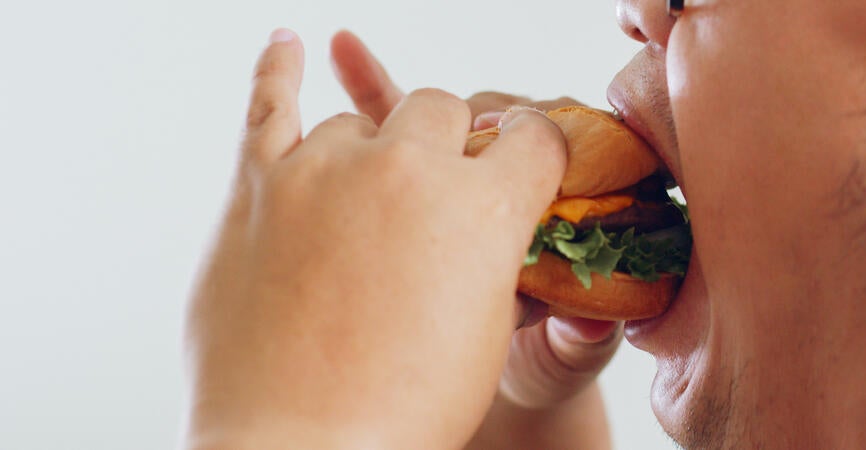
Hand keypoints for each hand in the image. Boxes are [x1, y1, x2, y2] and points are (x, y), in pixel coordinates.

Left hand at [184, 29, 566, 449]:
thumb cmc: (405, 411)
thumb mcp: (489, 336)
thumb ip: (501, 262)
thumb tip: (497, 230)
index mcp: (485, 208)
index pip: (533, 138)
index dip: (534, 150)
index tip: (525, 158)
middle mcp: (409, 169)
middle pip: (444, 109)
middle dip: (452, 141)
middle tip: (443, 185)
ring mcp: (326, 169)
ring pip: (360, 119)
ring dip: (372, 147)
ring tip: (368, 189)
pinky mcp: (258, 186)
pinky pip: (268, 103)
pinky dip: (278, 70)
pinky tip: (288, 45)